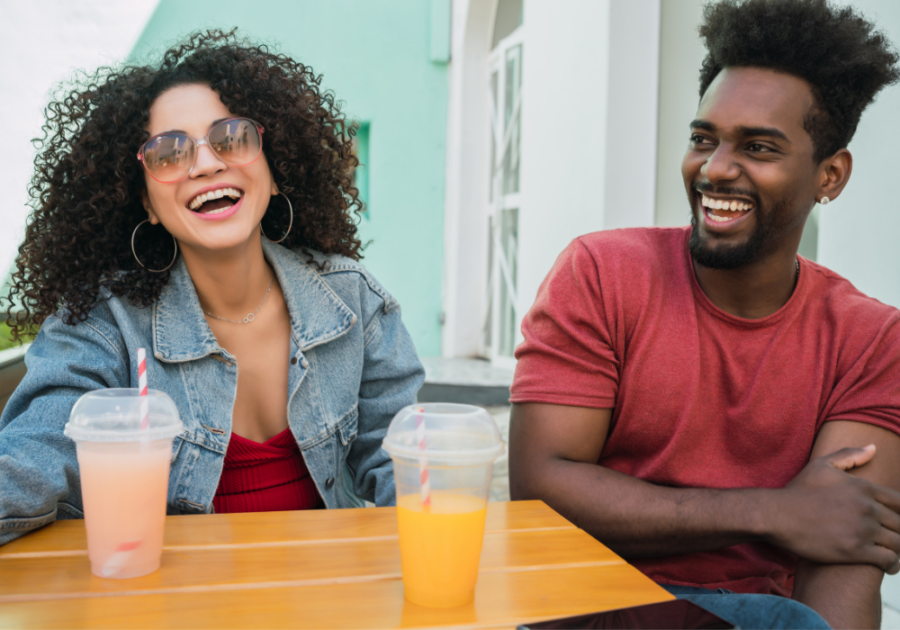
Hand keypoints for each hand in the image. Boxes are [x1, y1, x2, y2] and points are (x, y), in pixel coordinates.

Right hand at [768, 445, 899, 572]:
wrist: (777, 515)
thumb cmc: (797, 491)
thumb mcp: (820, 465)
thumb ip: (849, 455)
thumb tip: (873, 448)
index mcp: (863, 487)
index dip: (899, 513)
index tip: (892, 521)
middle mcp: (867, 507)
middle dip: (898, 531)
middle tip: (890, 537)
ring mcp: (862, 529)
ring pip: (898, 542)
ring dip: (897, 548)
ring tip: (890, 552)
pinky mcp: (855, 550)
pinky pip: (888, 560)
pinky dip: (893, 564)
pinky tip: (888, 564)